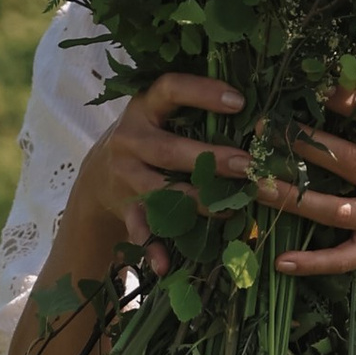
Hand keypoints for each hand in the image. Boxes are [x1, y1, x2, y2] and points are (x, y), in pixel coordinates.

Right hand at [59, 69, 251, 279]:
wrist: (99, 175)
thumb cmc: (150, 136)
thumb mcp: (161, 115)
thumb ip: (194, 112)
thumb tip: (256, 112)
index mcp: (144, 107)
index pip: (170, 89)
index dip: (202, 93)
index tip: (239, 101)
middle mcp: (130, 139)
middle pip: (168, 150)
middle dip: (210, 159)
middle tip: (247, 166)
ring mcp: (125, 176)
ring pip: (160, 192)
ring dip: (196, 203)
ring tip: (230, 210)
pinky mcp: (125, 208)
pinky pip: (139, 230)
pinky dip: (152, 249)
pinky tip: (166, 265)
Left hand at [255, 95, 355, 288]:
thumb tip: (334, 88)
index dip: (354, 103)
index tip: (322, 87)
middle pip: (346, 161)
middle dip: (306, 144)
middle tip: (266, 130)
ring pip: (332, 209)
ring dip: (293, 199)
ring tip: (258, 188)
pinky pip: (339, 259)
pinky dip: (311, 262)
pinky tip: (281, 261)